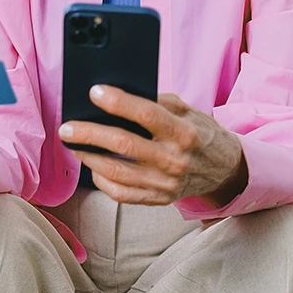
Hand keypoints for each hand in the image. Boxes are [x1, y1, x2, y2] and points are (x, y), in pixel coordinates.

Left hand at [58, 87, 247, 205]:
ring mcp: (166, 184)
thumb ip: (157, 102)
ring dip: (89, 157)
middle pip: (124, 144)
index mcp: (184, 132)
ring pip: (117, 172)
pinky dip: (102, 180)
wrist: (225, 170)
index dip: (118, 102)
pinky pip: (122, 194)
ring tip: (73, 145)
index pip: (147, 114)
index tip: (94, 92)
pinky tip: (92, 167)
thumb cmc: (200, 133)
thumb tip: (117, 95)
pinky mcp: (159, 200)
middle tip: (67, 126)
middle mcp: (175, 160)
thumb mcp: (188, 110)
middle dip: (90, 133)